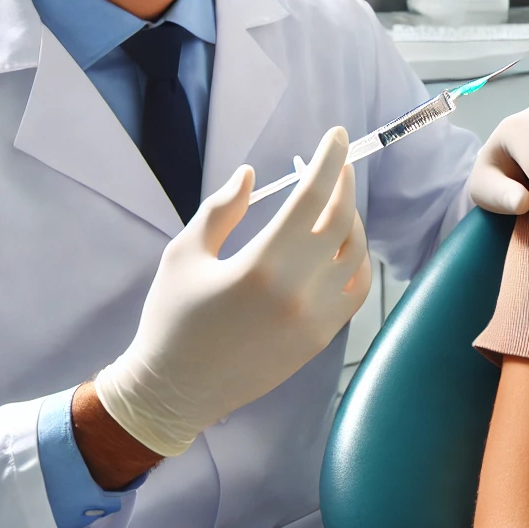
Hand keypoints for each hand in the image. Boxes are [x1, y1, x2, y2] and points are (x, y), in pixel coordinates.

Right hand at [94, 127, 372, 456]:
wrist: (175, 392)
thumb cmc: (172, 318)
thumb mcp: (185, 254)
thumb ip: (222, 210)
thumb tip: (252, 175)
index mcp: (262, 265)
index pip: (312, 199)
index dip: (329, 160)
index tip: (339, 135)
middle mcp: (299, 292)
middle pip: (343, 223)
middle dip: (343, 185)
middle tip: (337, 165)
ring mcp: (316, 319)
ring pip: (356, 256)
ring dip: (352, 222)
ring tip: (335, 204)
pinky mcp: (320, 340)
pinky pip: (356, 291)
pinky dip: (356, 262)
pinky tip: (341, 247)